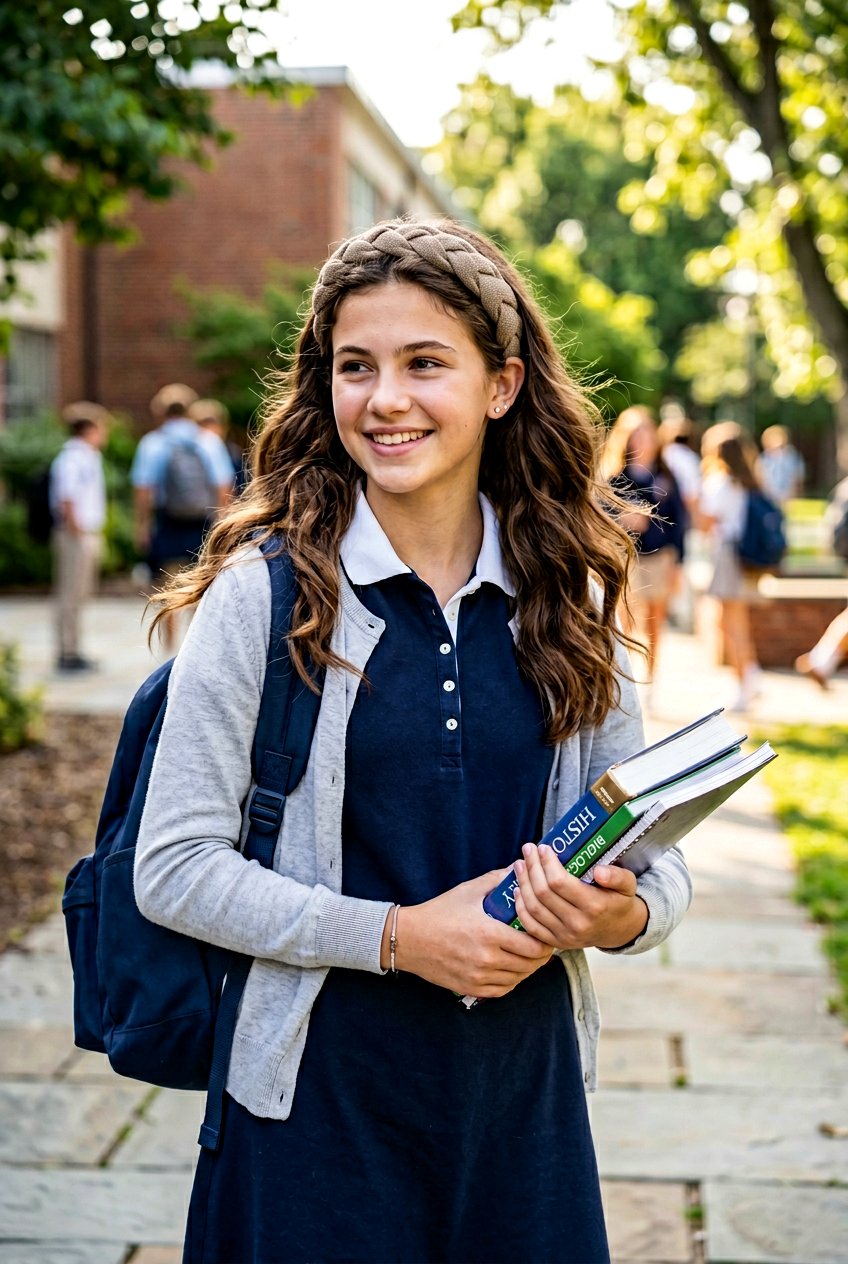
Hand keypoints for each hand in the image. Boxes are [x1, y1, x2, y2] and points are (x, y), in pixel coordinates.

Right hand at [391, 869, 553, 997]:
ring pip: (519, 978)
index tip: (546, 932)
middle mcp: (486, 959)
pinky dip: (512, 980)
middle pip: (530, 964)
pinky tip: (512, 968)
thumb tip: (520, 866)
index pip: (534, 945)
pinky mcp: (471, 989)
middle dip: (541, 954)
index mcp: (489, 933)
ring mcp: (478, 977)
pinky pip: (503, 989)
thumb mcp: (468, 891)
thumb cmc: (440, 912)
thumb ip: (497, 879)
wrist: (409, 939)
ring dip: (528, 967)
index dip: (545, 940)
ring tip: (529, 955)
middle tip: (543, 943)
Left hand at [512, 844, 647, 950]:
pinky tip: (517, 890)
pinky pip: (531, 926)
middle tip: (528, 849)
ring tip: (519, 865)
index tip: (543, 848)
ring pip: (533, 908)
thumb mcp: (628, 884)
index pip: (560, 883)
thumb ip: (617, 876)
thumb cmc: (620, 901)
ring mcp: (565, 936)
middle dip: (532, 868)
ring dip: (522, 884)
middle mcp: (577, 924)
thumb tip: (599, 871)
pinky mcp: (556, 943)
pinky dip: (520, 907)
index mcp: (594, 906)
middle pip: (543, 893)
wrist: (620, 931)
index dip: (547, 864)